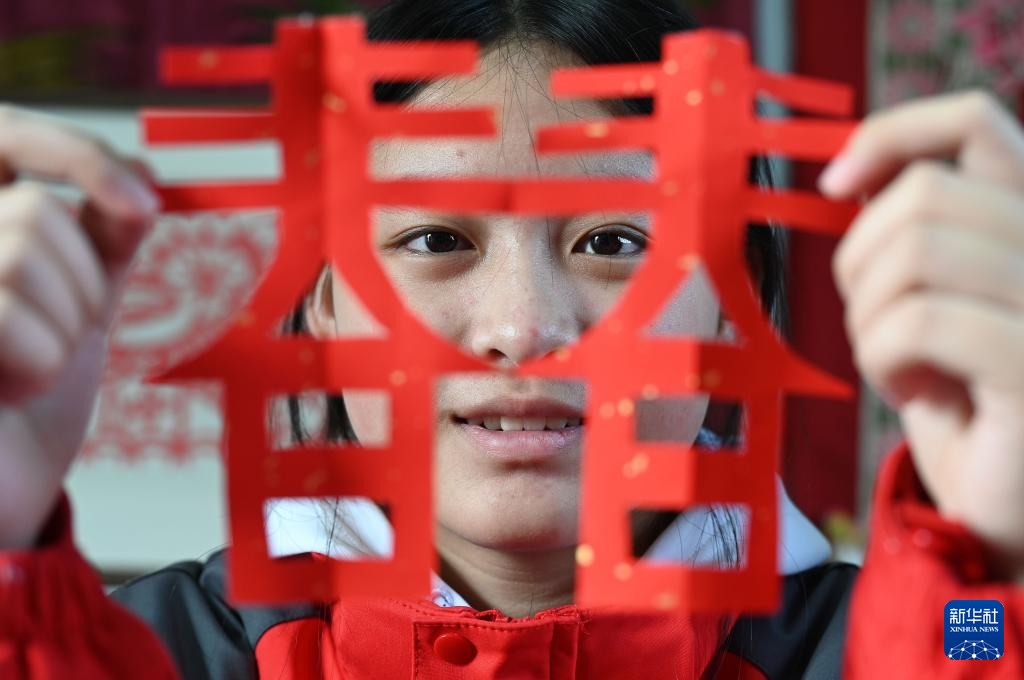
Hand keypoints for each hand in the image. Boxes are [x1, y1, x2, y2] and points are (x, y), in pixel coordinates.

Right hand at [0, 106, 158, 548]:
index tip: (145, 201)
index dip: (76, 153)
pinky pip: (6, 306)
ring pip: (22, 246)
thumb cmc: (36, 393)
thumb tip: (142, 178)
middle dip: (81, 283)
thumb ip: (105, 233)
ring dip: (62, 325)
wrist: (7, 485)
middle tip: (62, 337)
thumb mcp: (80, 298)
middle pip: (35, 212)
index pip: (9, 135)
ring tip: (30, 368)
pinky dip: (40, 358)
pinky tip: (14, 390)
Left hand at [822, 91, 1023, 580]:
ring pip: (916, 250)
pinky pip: (918, 321)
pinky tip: (912, 394)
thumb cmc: (965, 410)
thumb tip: (856, 172)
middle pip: (923, 193)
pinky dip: (884, 359)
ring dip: (870, 316)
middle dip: (861, 262)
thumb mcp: (936, 305)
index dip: (891, 134)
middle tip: (874, 326)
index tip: (834, 185)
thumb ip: (920, 235)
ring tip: (896, 366)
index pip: (976, 122)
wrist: (1007, 515)